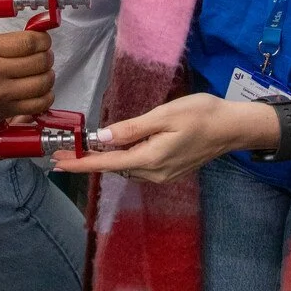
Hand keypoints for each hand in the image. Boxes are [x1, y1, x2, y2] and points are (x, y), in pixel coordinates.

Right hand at [0, 27, 53, 145]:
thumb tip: (5, 23)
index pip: (27, 42)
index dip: (42, 38)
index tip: (42, 38)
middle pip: (39, 61)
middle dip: (47, 54)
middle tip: (44, 52)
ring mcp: (0, 94)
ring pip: (42, 83)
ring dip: (49, 74)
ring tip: (44, 70)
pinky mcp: (3, 111)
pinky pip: (37, 105)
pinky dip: (45, 96)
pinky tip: (40, 90)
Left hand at [52, 93, 272, 183]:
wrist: (233, 127)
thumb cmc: (201, 115)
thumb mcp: (164, 115)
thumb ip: (131, 129)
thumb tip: (102, 139)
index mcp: (150, 159)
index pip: (106, 164)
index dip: (80, 163)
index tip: (57, 162)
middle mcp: (153, 174)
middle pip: (114, 167)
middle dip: (88, 159)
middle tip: (63, 150)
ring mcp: (162, 175)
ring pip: (125, 167)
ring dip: (106, 159)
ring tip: (84, 147)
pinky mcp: (169, 171)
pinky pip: (138, 166)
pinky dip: (123, 157)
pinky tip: (116, 147)